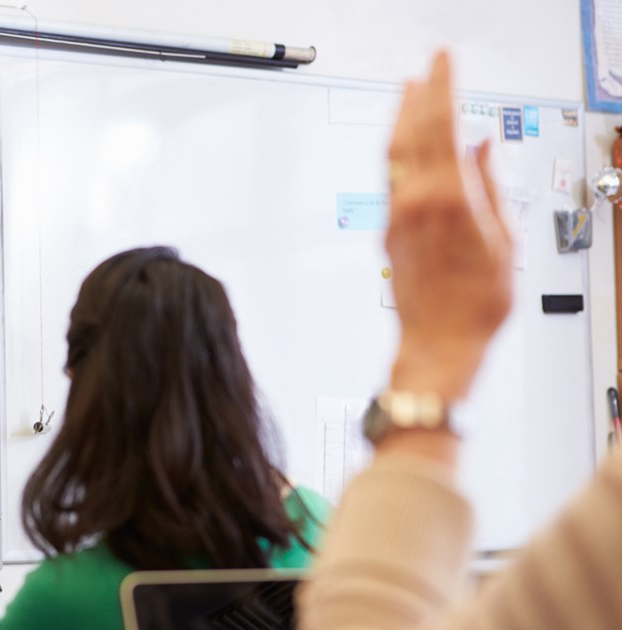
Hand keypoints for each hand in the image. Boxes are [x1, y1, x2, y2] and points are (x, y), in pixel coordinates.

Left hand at [386, 52, 513, 400]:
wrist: (438, 344)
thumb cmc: (475, 306)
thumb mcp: (503, 241)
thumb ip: (491, 185)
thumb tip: (485, 147)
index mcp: (449, 199)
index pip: (442, 127)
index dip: (442, 88)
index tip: (443, 62)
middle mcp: (415, 203)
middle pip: (412, 133)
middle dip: (420, 94)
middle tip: (427, 67)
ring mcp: (397, 216)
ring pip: (393, 154)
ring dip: (401, 118)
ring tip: (409, 92)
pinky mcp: (388, 230)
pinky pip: (390, 177)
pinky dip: (398, 150)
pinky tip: (404, 142)